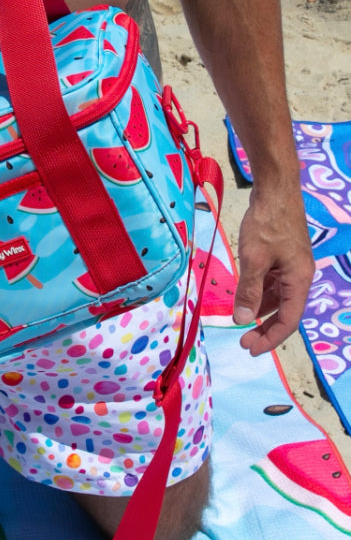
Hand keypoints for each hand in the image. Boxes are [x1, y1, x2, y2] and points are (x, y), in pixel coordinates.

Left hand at [233, 185, 313, 355]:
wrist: (275, 190)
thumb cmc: (267, 223)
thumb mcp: (253, 260)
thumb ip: (248, 291)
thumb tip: (242, 320)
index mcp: (299, 280)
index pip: (289, 320)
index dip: (271, 338)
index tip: (251, 349)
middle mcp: (299, 276)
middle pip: (284, 312)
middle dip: (264, 329)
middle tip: (243, 342)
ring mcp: (291, 266)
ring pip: (277, 298)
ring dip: (260, 311)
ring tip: (240, 322)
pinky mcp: (282, 257)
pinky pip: (272, 283)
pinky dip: (259, 293)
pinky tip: (244, 298)